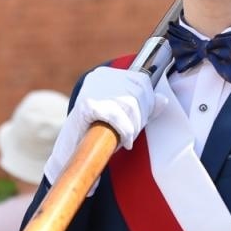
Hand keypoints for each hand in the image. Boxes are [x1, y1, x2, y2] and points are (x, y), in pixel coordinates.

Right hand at [42, 67, 162, 187]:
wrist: (67, 155)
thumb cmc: (96, 135)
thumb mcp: (122, 117)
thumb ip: (142, 107)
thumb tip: (163, 100)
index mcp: (108, 75)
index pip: (141, 81)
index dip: (147, 104)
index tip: (141, 122)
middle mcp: (100, 77)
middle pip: (139, 91)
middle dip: (141, 117)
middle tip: (132, 135)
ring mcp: (92, 89)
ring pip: (130, 103)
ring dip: (133, 126)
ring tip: (125, 139)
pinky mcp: (87, 105)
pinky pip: (116, 115)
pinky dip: (124, 130)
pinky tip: (124, 142)